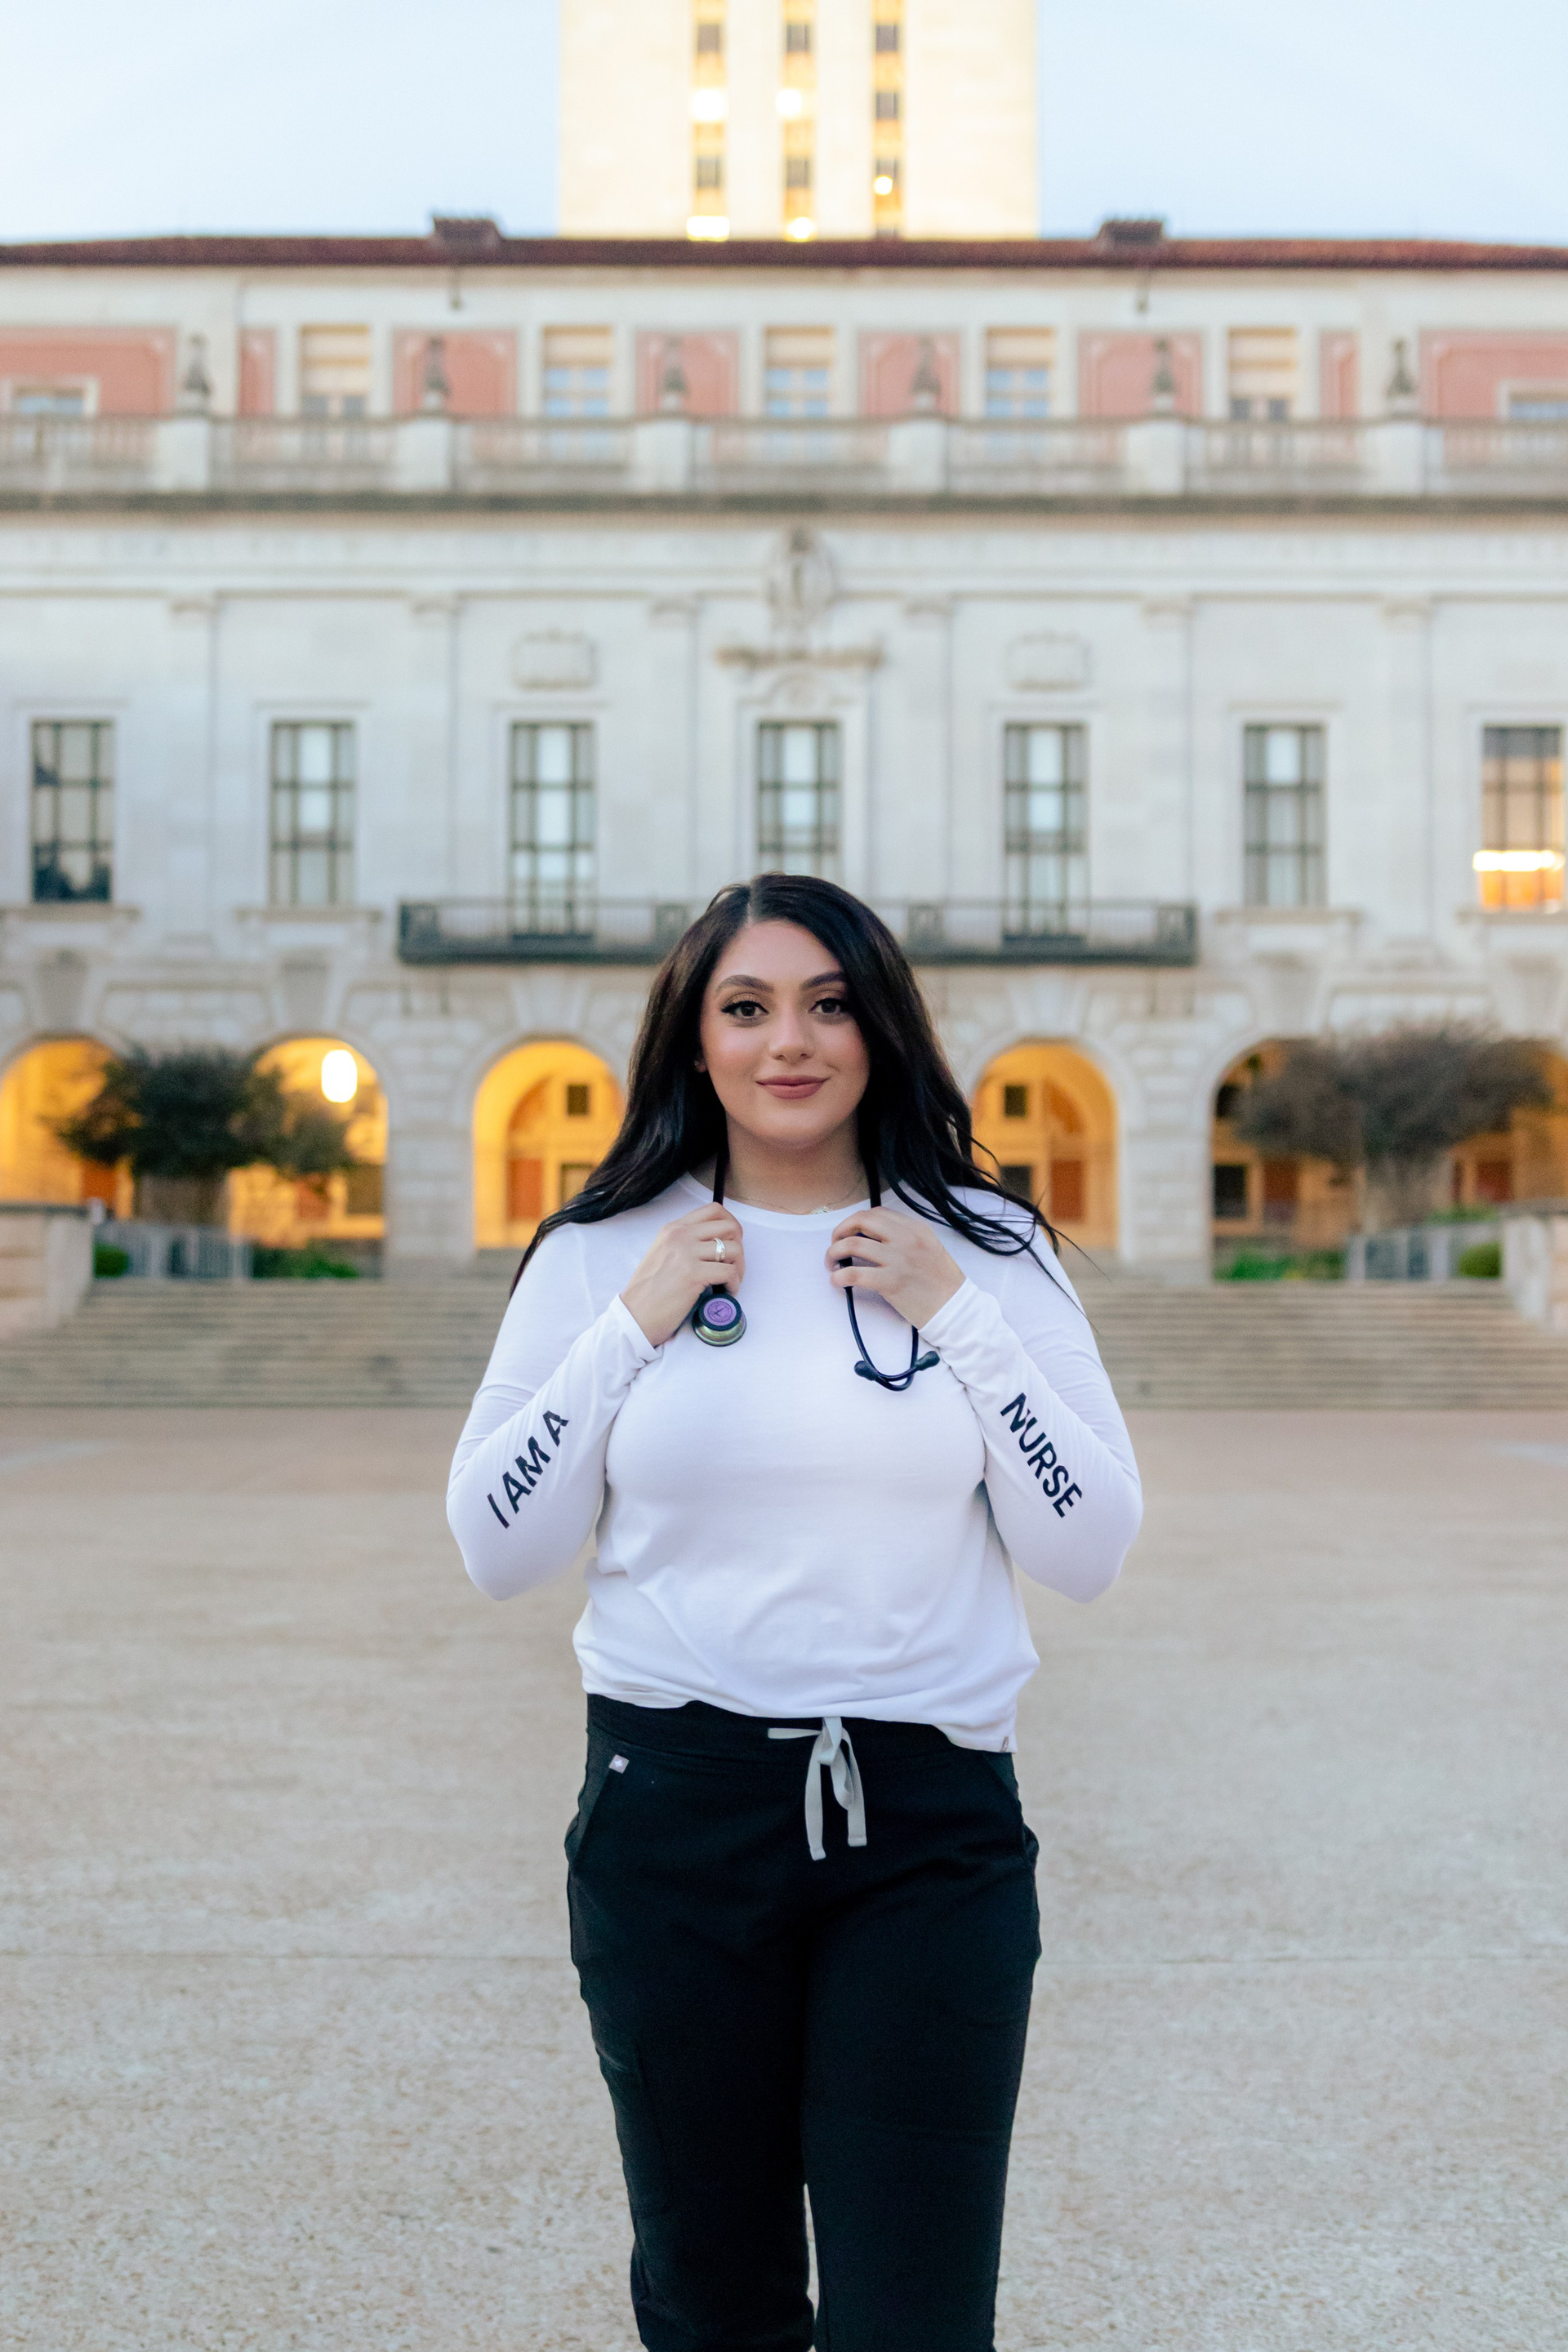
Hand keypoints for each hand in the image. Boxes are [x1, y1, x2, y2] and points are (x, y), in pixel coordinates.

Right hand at [622, 1204, 745, 1348]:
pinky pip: (729, 1272)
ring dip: (739, 1268)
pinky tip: (725, 1292)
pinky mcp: (692, 1274)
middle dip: (739, 1246)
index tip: (732, 1242)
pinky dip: (733, 1284)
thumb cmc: (649, 1292)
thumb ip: (685, 1244)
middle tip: (733, 1265)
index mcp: (672, 1229)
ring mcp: (686, 1253)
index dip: (731, 1225)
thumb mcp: (663, 1254)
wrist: (633, 1316)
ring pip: (734, 1249)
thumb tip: (717, 1244)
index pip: (713, 1210)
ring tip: (730, 1282)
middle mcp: (679, 1235)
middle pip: (729, 1227)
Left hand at [826, 1207, 963, 1329]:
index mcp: (915, 1228)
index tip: (849, 1234)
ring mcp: (898, 1259)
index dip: (856, 1222)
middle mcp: (906, 1238)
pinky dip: (839, 1277)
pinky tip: (837, 1282)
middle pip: (861, 1221)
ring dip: (834, 1253)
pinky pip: (854, 1273)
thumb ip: (904, 1237)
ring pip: (852, 1244)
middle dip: (840, 1231)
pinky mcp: (891, 1282)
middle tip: (835, 1245)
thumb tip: (870, 1237)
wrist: (955, 1309)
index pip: (877, 1213)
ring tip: (832, 1264)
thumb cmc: (941, 1282)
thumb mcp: (928, 1247)